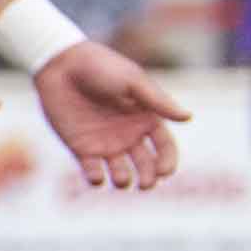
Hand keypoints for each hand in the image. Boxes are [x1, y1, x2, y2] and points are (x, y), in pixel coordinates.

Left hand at [32, 36, 189, 193]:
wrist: (62, 65)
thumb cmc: (102, 68)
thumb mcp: (133, 82)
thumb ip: (158, 102)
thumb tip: (188, 117)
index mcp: (146, 118)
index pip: (165, 147)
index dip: (167, 162)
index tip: (164, 173)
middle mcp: (129, 134)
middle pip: (146, 164)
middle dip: (148, 178)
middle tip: (145, 185)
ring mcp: (105, 142)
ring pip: (121, 171)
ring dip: (123, 180)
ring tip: (121, 179)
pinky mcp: (81, 147)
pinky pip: (91, 170)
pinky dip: (96, 178)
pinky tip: (97, 177)